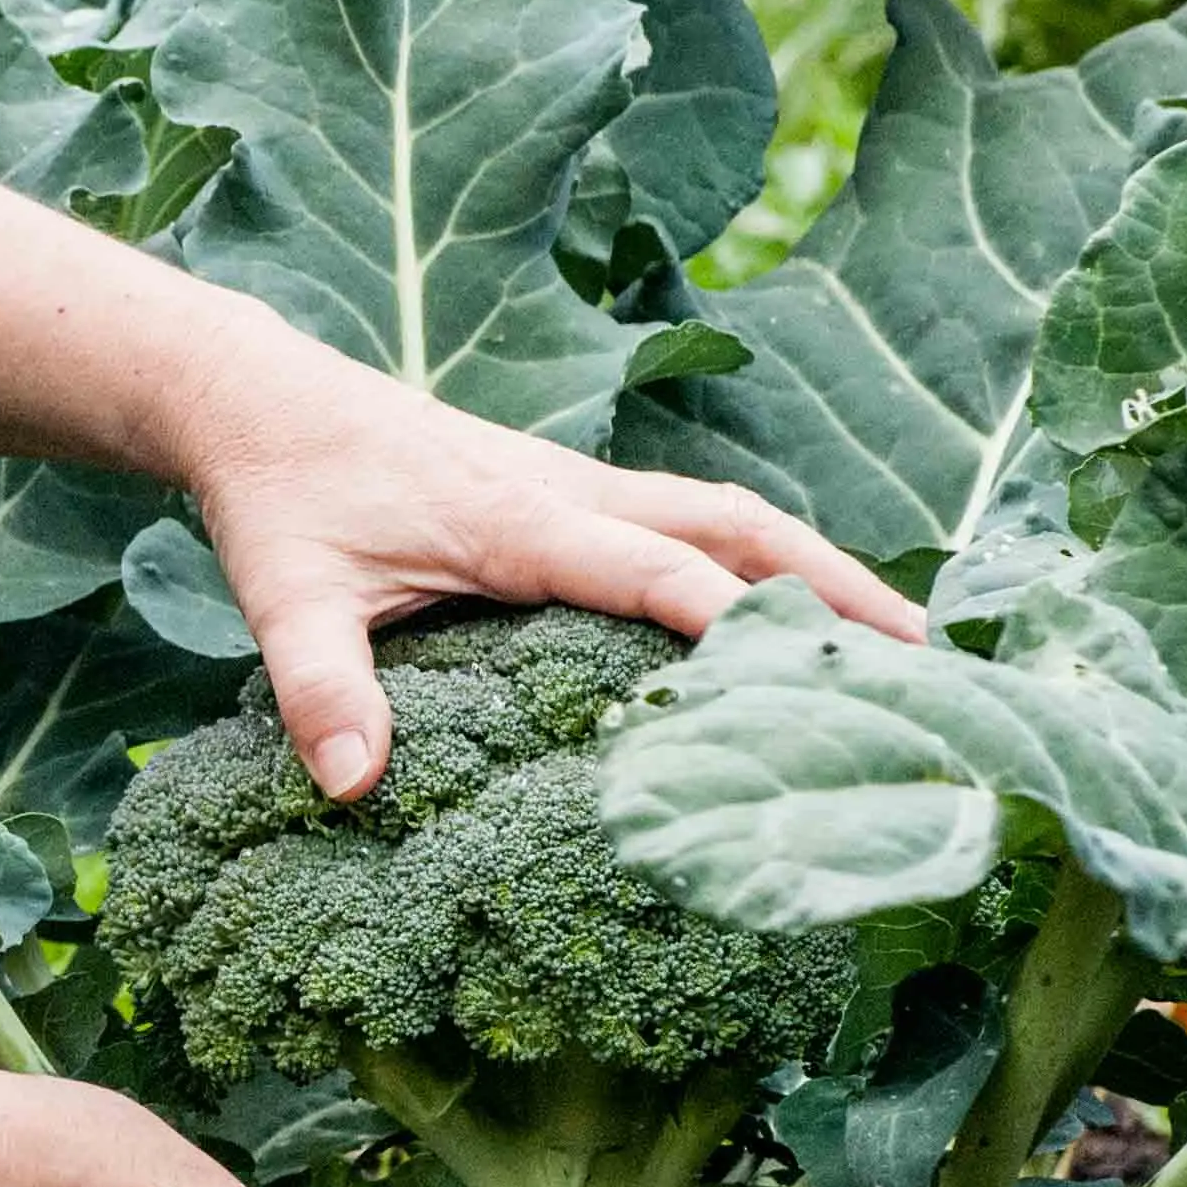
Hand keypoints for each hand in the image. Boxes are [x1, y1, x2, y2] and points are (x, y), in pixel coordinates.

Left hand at [156, 304, 926, 798]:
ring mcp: (580, 486)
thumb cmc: (280, 497)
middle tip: (926, 655)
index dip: (734, 621)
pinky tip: (794, 616)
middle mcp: (572, 492)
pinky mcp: (571, 494)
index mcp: (520, 519)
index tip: (816, 676)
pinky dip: (761, 561)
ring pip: (730, 518)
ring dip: (816, 568)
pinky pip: (695, 524)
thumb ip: (320, 689)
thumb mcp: (285, 596)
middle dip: (832, 587)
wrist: (261, 399)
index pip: (655, 571)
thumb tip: (352, 787)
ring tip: (902, 640)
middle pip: (737, 527)